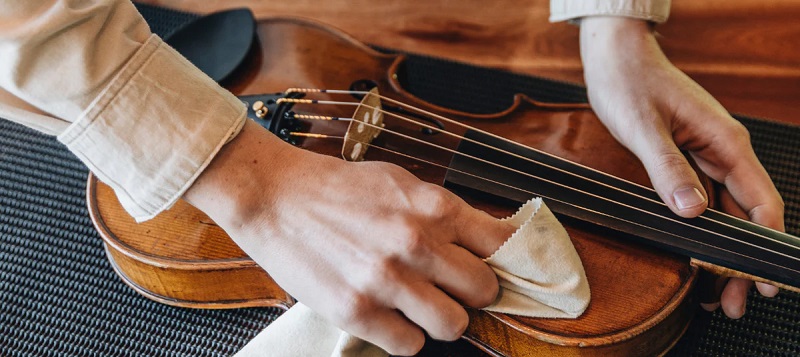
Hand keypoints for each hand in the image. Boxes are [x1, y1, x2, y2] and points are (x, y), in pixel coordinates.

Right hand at [185, 120, 514, 354]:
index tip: (501, 268)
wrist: (274, 196)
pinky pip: (410, 346)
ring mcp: (387, 280)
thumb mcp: (400, 183)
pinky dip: (405, 336)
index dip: (506, 259)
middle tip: (451, 287)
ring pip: (454, 324)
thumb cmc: (336, 188)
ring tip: (419, 305)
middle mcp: (416, 243)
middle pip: (484, 289)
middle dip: (472, 292)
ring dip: (441, 318)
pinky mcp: (358, 312)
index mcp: (432, 206)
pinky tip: (390, 316)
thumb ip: (442, 213)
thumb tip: (485, 241)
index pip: (502, 243)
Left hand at [580, 17, 784, 317]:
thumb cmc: (629, 83)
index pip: (760, 201)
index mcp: (724, 142)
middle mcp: (723, 150)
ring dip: (721, 250)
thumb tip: (691, 212)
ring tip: (712, 293)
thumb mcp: (643, 127)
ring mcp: (707, 155)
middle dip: (741, 260)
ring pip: (724, 212)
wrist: (616, 58)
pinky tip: (693, 254)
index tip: (759, 280)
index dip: (764, 243)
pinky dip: (701, 230)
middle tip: (730, 303)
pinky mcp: (688, 157)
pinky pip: (704, 200)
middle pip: (745, 214)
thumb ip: (667, 169)